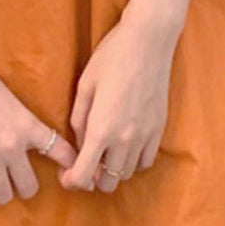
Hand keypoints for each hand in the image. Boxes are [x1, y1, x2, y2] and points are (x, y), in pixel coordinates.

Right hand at [0, 59, 77, 206]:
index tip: (70, 171)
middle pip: (29, 187)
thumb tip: (26, 146)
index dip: (69, 165)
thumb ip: (22, 125)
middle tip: (14, 177)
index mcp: (27, 125)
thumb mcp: (11, 100)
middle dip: (23, 184)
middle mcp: (12, 146)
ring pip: (4, 196)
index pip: (61, 152)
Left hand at [59, 15, 176, 193]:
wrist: (147, 41)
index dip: (71, 181)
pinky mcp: (159, 129)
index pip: (84, 175)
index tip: (65, 174)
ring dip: (113, 170)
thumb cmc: (111, 57)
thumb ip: (79, 119)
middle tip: (85, 162)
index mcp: (101, 128)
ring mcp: (145, 136)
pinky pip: (146, 161)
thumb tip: (78, 143)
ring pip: (128, 174)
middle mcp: (125, 139)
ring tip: (104, 151)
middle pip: (108, 183)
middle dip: (93, 179)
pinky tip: (125, 144)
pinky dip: (133, 161)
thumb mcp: (85, 84)